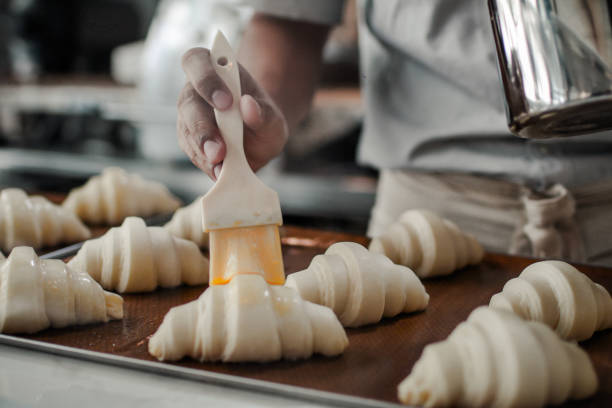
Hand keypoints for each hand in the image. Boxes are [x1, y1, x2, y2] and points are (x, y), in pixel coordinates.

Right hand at [177, 47, 288, 179]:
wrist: (259, 138)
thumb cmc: (264, 119)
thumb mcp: (273, 118)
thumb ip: (264, 113)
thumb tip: (249, 107)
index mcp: (213, 70)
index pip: (197, 62)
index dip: (206, 80)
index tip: (226, 102)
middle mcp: (194, 92)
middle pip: (188, 105)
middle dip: (202, 129)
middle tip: (219, 150)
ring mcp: (188, 119)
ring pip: (187, 133)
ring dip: (203, 151)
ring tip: (221, 166)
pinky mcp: (190, 143)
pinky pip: (193, 153)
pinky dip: (207, 165)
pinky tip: (221, 172)